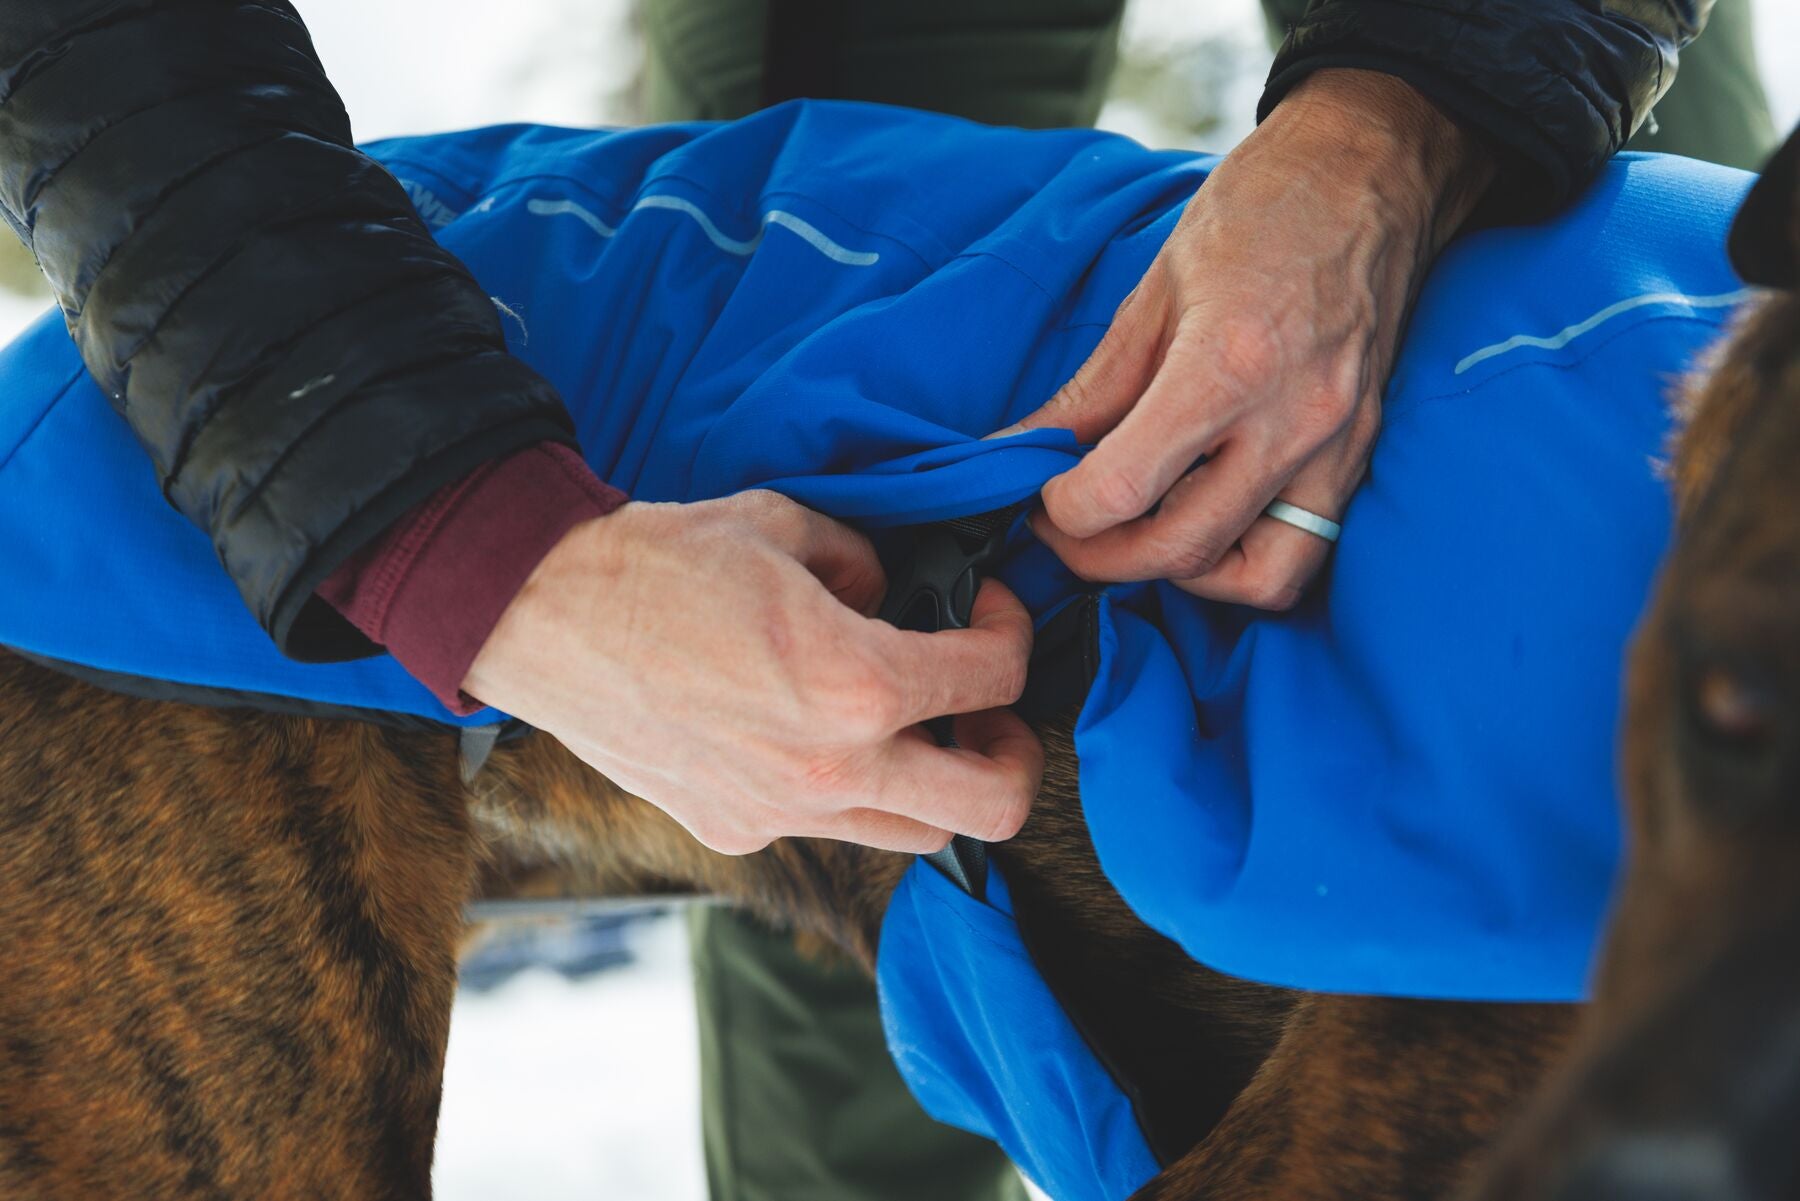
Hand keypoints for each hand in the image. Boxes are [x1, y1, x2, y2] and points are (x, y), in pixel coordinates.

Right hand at [462, 491, 1041, 854]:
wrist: (541, 614)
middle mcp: (830, 769)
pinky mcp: (734, 831)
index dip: (1012, 633)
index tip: (989, 614)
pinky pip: (829, 827)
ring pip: (918, 837)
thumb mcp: (786, 526)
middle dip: (1013, 752)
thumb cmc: (656, 561)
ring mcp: (781, 814)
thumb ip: (866, 562)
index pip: (996, 678)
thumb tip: (893, 593)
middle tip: (988, 712)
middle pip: (993, 805)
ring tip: (912, 730)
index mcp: (857, 684)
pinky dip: (849, 791)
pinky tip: (815, 737)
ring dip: (936, 784)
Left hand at [1004, 69, 1493, 607]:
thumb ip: (1088, 391)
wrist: (1372, 172)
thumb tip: (1015, 451)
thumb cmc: (1261, 211)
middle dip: (1097, 556)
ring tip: (1133, 531)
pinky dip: (1241, 566)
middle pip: (1177, 549)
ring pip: (1249, 578)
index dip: (1060, 510)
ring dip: (1173, 573)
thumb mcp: (1154, 290)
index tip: (1038, 493)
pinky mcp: (1360, 459)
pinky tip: (1201, 525)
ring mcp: (1336, 449)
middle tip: (1062, 527)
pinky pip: (1301, 556)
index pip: (1121, 490)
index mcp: (1227, 365)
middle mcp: (1291, 421)